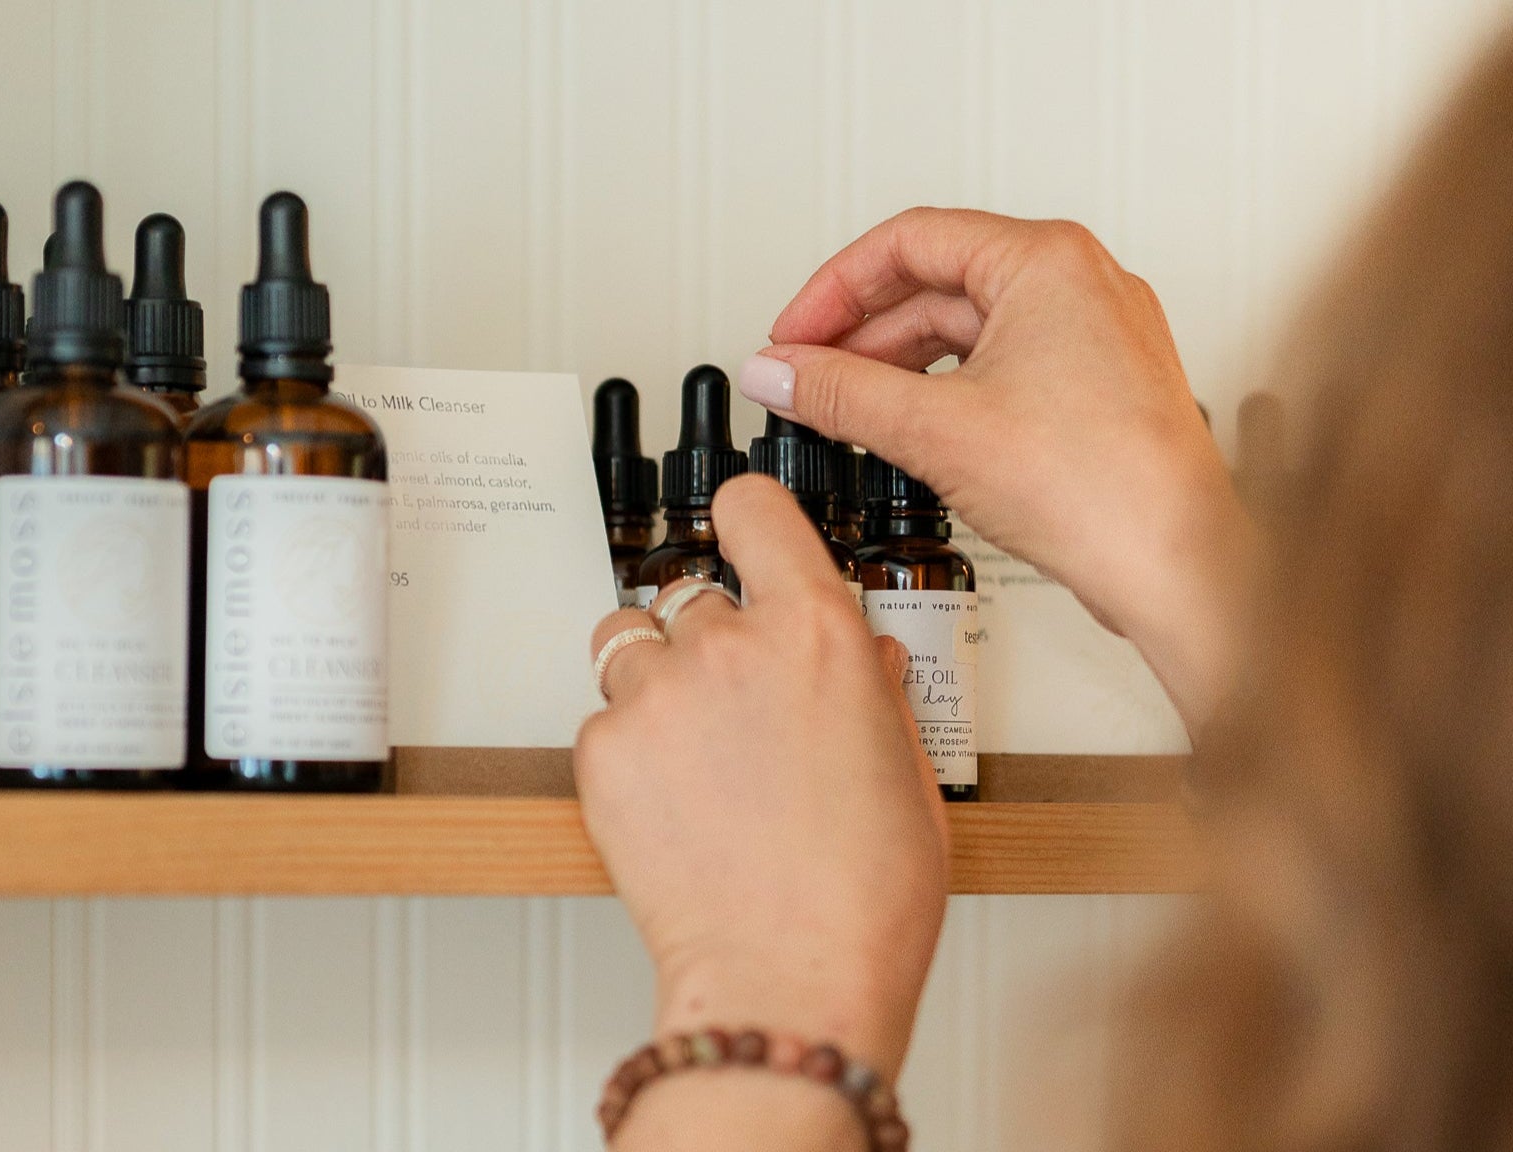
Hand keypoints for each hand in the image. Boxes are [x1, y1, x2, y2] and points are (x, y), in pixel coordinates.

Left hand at [575, 475, 948, 1076]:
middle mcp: (732, 646)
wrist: (790, 979)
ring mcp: (660, 696)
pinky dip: (630, 747)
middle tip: (739, 708)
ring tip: (697, 752)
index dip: (747, 520)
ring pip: (632, 644)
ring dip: (660, 680)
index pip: (756, 510)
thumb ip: (879, 694)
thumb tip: (865, 661)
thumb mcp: (908, 774)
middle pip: (695, 592)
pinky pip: (605, 718)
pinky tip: (675, 802)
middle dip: (714, 638)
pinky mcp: (604, 752)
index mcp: (819, 633)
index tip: (744, 532)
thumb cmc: (864, 898)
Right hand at [739, 208, 1252, 724]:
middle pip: (940, 281)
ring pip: (973, 328)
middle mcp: (1083, 283)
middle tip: (808, 375)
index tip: (792, 335)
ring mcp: (1100, 335)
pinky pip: (1007, 366)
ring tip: (850, 408)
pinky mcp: (1102, 387)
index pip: (908, 241)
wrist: (1179, 565)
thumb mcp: (935, 430)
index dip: (833, 289)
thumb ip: (840, 392)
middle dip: (863, 332)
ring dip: (903, 365)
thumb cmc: (1103, 488)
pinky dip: (951, 391)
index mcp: (1048, 260)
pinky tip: (917, 430)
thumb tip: (781, 371)